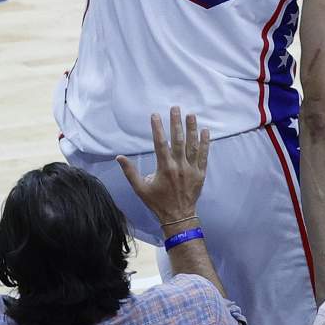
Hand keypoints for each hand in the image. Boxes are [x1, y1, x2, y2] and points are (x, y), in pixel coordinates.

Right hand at [118, 107, 210, 224]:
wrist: (178, 216)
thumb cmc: (157, 202)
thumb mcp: (140, 188)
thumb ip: (130, 172)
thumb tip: (119, 157)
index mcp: (164, 168)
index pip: (160, 144)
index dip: (157, 128)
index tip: (155, 115)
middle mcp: (179, 166)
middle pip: (178, 140)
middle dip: (176, 123)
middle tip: (175, 108)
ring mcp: (191, 169)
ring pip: (192, 145)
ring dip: (192, 129)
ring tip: (191, 115)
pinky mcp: (201, 173)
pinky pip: (204, 155)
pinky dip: (205, 143)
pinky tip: (206, 131)